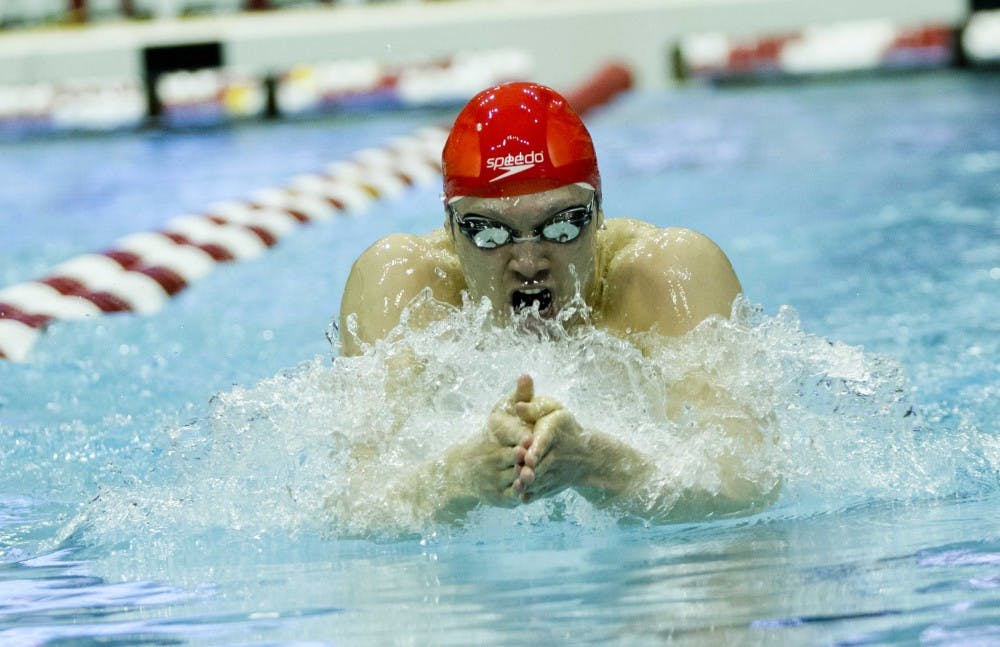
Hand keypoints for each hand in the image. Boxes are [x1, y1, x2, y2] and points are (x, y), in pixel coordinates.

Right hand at [449, 374, 533, 506]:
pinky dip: (520, 493)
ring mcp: (492, 478)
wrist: (465, 468)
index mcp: (495, 435)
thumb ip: (520, 397)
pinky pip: (510, 496)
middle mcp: (491, 457)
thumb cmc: (493, 435)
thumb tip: (526, 374)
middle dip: (522, 459)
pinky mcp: (496, 496)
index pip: (509, 435)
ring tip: (534, 475)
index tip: (528, 438)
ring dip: (523, 477)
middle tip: (533, 459)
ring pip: (512, 477)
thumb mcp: (503, 413)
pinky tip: (532, 490)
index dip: (518, 437)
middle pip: (510, 458)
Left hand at [512, 378, 586, 502]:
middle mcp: (557, 454)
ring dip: (529, 484)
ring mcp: (556, 472)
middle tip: (519, 473)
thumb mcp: (552, 410)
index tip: (529, 458)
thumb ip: (533, 409)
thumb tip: (517, 407)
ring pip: (541, 480)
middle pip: (542, 464)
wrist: (586, 455)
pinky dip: (533, 495)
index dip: (537, 449)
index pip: (544, 441)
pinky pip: (542, 492)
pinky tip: (522, 496)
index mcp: (554, 431)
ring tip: (517, 485)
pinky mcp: (553, 485)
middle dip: (530, 470)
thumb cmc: (561, 425)